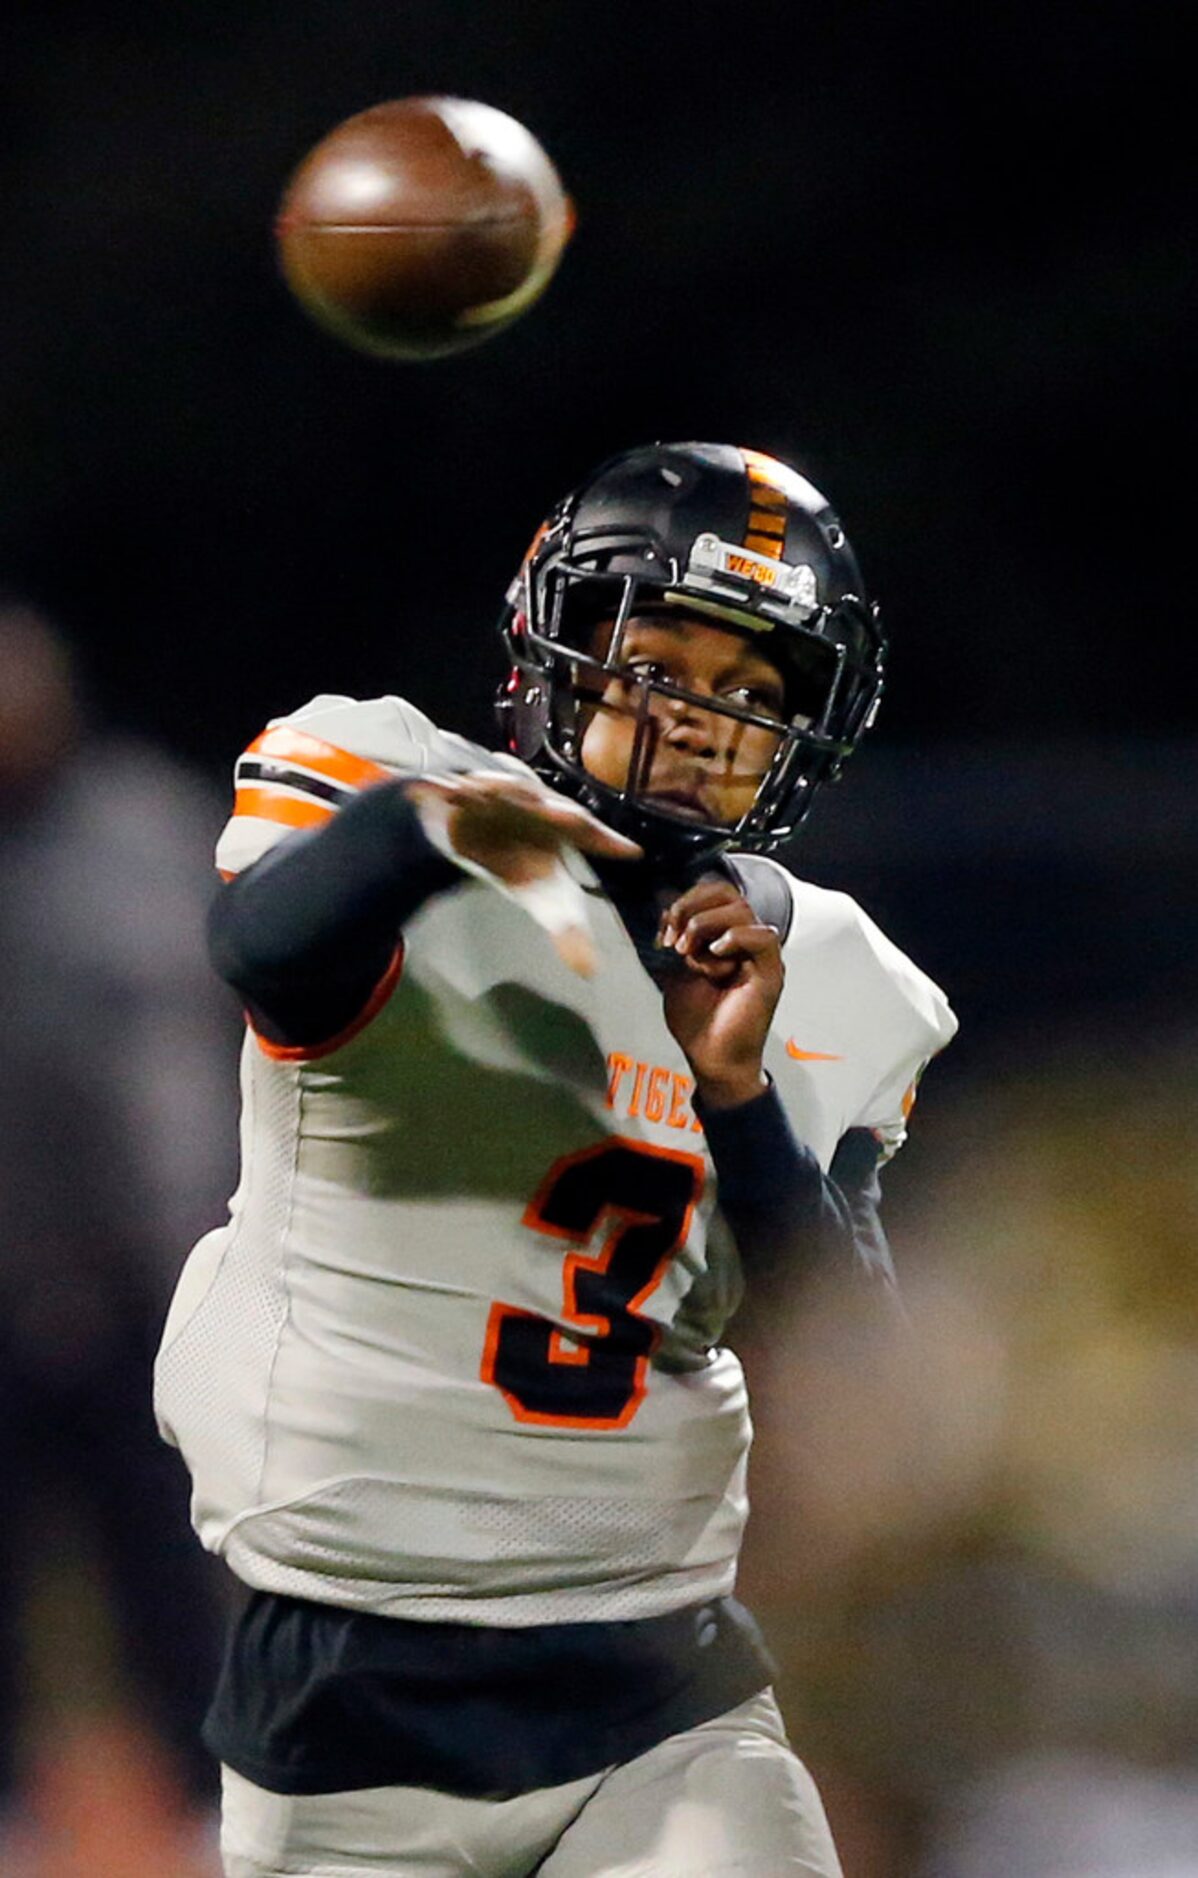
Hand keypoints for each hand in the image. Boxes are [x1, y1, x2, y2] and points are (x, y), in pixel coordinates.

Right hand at [406, 773, 639, 975]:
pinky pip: (452, 787)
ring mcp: (495, 793)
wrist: (472, 833)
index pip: (591, 833)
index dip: (608, 842)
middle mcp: (532, 804)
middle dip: (556, 810)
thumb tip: (588, 972)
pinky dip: (449, 788)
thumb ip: (568, 930)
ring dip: (500, 788)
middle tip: (569, 819)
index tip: (631, 852)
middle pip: (548, 805)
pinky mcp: (458, 790)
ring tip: (502, 794)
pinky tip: (447, 790)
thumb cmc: (521, 860)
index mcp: (561, 827)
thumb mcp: (544, 897)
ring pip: (501, 788)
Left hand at [656, 879, 783, 1108]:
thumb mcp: (674, 969)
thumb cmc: (697, 1019)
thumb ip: (674, 937)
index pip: (714, 893)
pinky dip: (736, 938)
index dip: (685, 901)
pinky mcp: (770, 974)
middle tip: (673, 939)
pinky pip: (763, 937)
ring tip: (688, 953)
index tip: (664, 930)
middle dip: (691, 908)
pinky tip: (715, 955)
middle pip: (728, 894)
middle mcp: (745, 941)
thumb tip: (665, 904)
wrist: (710, 1057)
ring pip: (742, 910)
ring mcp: (760, 957)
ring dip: (706, 924)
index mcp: (725, 936)